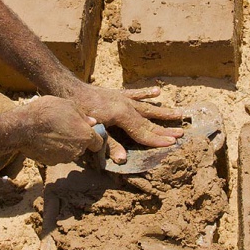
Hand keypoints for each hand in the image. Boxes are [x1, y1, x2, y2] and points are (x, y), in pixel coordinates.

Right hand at [13, 95, 103, 165]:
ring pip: (70, 152)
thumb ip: (83, 115)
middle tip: (66, 128)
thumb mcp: (68, 105)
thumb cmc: (47, 112)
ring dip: (65, 145)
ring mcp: (64, 158)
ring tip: (53, 132)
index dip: (94, 137)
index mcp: (86, 136)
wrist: (23, 127)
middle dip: (77, 139)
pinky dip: (53, 150)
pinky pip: (57, 156)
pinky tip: (45, 139)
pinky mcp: (52, 162)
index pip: (98, 143)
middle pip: (83, 147)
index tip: (87, 131)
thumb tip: (92, 122)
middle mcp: (78, 150)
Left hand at [69, 83, 183, 162]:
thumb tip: (123, 160)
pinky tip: (158, 93)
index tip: (172, 144)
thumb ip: (109, 145)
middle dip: (166, 129)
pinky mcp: (117, 94)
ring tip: (180, 113)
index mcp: (122, 116)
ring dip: (163, 112)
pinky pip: (135, 95)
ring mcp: (123, 99)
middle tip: (182, 133)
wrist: (68, 90)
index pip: (143, 132)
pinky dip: (146, 94)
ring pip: (147, 107)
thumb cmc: (79, 112)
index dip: (157, 140)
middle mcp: (126, 106)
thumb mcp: (93, 131)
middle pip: (149, 121)